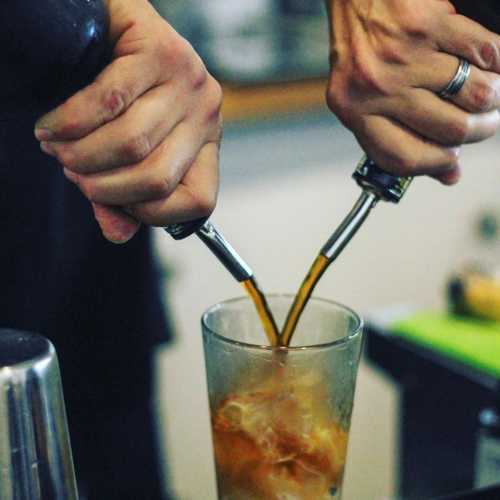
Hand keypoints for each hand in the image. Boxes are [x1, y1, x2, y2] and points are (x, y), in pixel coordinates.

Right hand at [34, 0, 221, 242]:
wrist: (105, 28)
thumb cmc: (117, 98)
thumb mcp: (123, 155)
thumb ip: (122, 199)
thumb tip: (119, 235)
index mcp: (205, 145)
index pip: (198, 201)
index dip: (149, 212)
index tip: (109, 198)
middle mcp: (206, 114)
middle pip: (157, 177)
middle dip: (102, 186)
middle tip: (72, 172)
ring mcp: (188, 80)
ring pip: (132, 143)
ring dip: (82, 156)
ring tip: (58, 149)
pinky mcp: (160, 48)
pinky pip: (110, 101)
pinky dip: (70, 122)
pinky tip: (52, 126)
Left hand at [325, 0, 499, 184]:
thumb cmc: (359, 51)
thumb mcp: (362, 100)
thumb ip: (399, 137)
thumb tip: (450, 174)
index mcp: (355, 112)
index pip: (404, 158)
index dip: (436, 165)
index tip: (452, 160)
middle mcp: (376, 86)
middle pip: (451, 129)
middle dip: (480, 130)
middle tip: (485, 122)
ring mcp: (403, 55)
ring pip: (476, 94)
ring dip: (495, 98)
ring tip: (492, 93)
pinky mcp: (428, 23)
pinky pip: (485, 51)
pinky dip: (499, 61)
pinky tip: (492, 63)